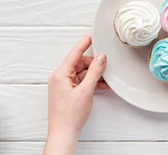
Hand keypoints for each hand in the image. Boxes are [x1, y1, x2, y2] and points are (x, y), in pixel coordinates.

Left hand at [44, 34, 108, 154]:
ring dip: (94, 76)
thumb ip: (95, 72)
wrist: (64, 133)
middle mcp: (60, 77)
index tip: (92, 35)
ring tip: (107, 79)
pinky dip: (91, 83)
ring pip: (82, 73)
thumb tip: (101, 58)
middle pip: (80, 63)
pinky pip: (81, 82)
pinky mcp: (68, 92)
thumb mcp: (86, 91)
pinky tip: (102, 86)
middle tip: (107, 67)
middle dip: (94, 65)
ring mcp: (64, 85)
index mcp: (60, 74)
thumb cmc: (70, 116)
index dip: (85, 43)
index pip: (75, 53)